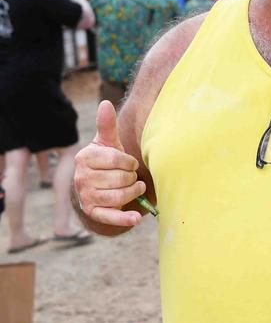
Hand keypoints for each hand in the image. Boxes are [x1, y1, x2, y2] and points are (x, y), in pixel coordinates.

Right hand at [73, 101, 146, 227]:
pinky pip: (109, 217)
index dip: (130, 162)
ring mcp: (86, 196)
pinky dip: (125, 219)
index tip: (132, 164)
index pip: (116, 159)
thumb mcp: (107, 143)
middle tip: (133, 178)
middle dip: (132, 178)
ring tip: (137, 188)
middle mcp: (81, 177)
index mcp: (84, 157)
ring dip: (134, 193)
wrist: (97, 185)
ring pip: (118, 197)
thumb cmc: (106, 161)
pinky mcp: (92, 212)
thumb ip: (107, 125)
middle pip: (120, 179)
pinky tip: (136, 218)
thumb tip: (106, 103)